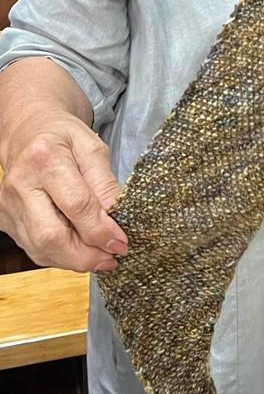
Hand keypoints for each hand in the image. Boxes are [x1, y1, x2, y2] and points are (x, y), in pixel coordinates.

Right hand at [0, 111, 126, 272]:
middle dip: (85, 256)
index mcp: (45, 158)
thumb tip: (116, 221)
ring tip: (99, 256)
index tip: (121, 242)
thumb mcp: (92, 148)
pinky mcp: (6, 220)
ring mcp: (9, 206)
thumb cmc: (63, 137)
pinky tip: (78, 248)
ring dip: (74, 260)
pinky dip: (60, 255)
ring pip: (41, 249)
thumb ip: (105, 183)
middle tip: (111, 259)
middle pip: (51, 237)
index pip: (76, 205)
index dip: (101, 230)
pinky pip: (35, 249)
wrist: (29, 132)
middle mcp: (21, 185)